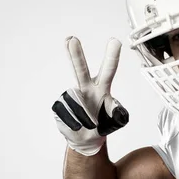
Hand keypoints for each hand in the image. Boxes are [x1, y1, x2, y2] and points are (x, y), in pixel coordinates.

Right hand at [52, 36, 128, 155]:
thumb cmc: (102, 123)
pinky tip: (77, 125)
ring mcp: (71, 96)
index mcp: (102, 87)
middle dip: (76, 55)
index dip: (112, 56)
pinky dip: (74, 124)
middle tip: (71, 39)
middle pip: (81, 70)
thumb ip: (118, 113)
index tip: (115, 41)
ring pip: (76, 106)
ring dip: (84, 119)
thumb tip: (116, 109)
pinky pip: (68, 116)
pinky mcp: (59, 106)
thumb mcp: (116, 120)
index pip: (109, 70)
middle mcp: (86, 87)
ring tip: (88, 123)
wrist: (86, 139)